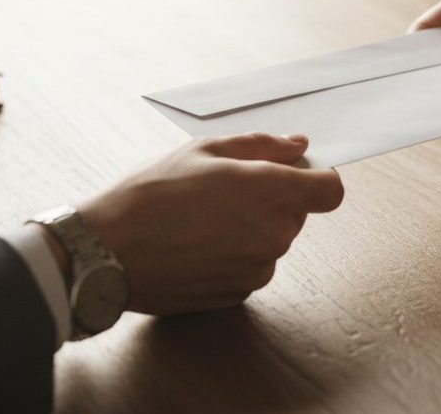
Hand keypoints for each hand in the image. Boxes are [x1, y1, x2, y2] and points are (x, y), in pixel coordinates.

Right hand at [76, 133, 343, 315]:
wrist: (109, 252)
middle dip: (274, 199)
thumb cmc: (151, 194)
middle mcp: (273, 235)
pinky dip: (234, 254)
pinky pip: (251, 266)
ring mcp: (258, 269)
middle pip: (298, 214)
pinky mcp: (239, 293)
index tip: (296, 173)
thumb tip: (298, 146)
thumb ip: (262, 145)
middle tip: (225, 189)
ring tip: (203, 218)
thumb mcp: (204, 150)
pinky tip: (197, 244)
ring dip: (252, 228)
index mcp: (270, 192)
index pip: (331, 190)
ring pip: (273, 241)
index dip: (317, 178)